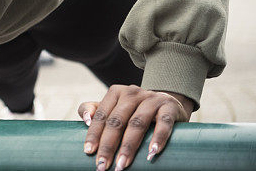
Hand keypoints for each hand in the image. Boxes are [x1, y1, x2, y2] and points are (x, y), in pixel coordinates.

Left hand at [77, 84, 192, 170]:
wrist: (169, 102)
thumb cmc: (135, 109)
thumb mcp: (115, 107)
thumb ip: (96, 110)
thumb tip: (86, 120)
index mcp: (116, 92)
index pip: (102, 115)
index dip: (94, 134)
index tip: (89, 152)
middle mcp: (132, 93)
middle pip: (117, 121)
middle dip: (108, 145)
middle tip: (103, 165)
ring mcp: (152, 99)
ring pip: (137, 123)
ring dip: (128, 146)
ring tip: (122, 165)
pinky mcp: (169, 107)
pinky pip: (163, 123)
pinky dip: (158, 138)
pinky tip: (152, 153)